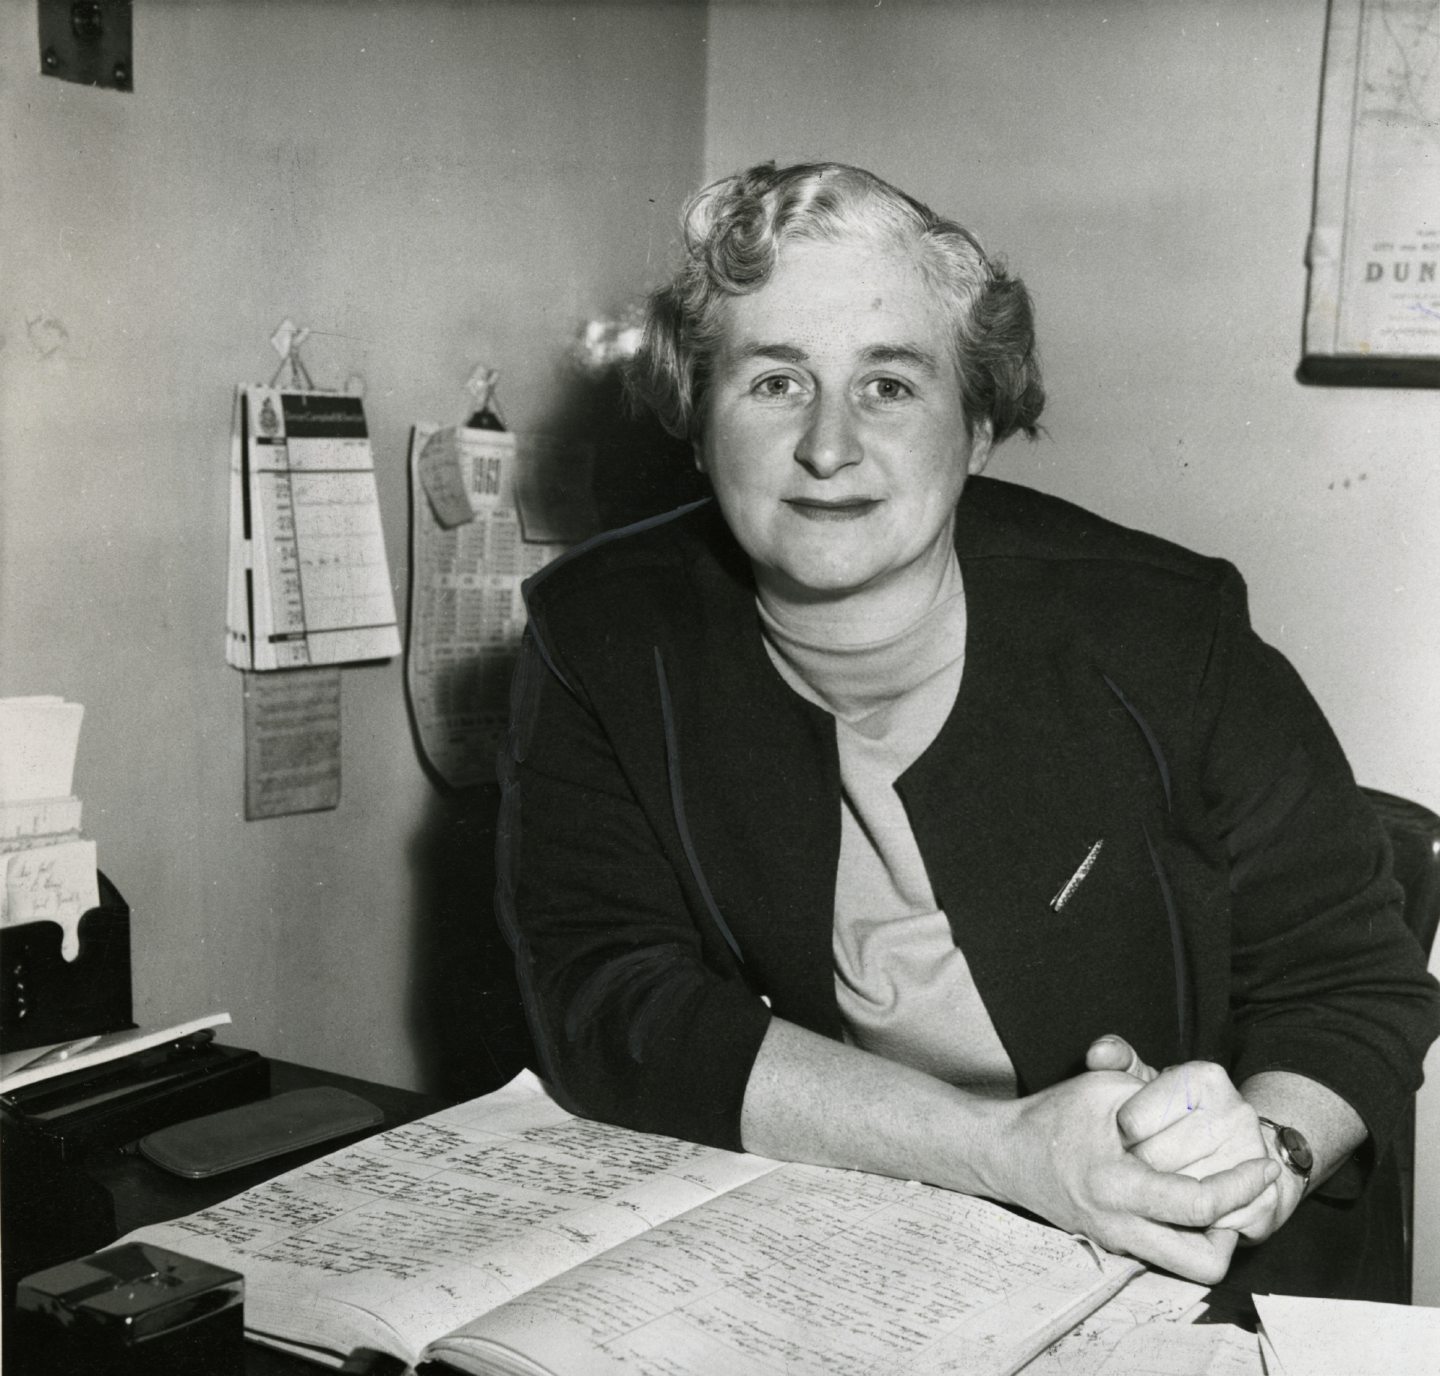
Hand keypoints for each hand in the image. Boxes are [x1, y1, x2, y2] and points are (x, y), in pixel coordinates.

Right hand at [999, 1069, 1279, 1283]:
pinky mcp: (1111, 1244)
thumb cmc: (1050, 1116)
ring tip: (1214, 1201)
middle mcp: (1118, 1226)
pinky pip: (1163, 1253)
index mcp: (1116, 1185)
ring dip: (1211, 1239)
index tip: (1261, 1166)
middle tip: (1239, 1197)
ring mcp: (1115, 1241)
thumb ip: (1151, 1090)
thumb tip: (1201, 1103)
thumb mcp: (1101, 1088)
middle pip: (1203, 1264)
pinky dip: (1184, 1232)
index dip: (1240, 1185)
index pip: (1198, 1204)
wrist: (1001, 1153)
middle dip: (1234, 1232)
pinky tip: (1184, 1197)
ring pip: (1186, 1268)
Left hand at [1086, 1038, 1297, 1242]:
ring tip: (1156, 1186)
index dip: (1120, 1137)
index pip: (1132, 1121)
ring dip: (1156, 1201)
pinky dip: (1182, 1225)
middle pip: (1153, 1160)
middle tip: (1136, 1167)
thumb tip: (1098, 1053)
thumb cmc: (1176, 1116)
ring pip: (1176, 1196)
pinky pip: (1202, 1226)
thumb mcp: (1145, 1082)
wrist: (1238, 1152)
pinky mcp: (1262, 1202)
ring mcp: (1253, 1158)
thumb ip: (1117, 1059)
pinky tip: (1177, 1211)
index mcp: (1204, 1078)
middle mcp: (1235, 1113)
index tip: (1126, 1135)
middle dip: (1134, 1170)